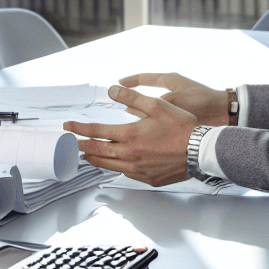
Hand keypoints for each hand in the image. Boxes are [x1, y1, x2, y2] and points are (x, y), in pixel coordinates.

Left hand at [64, 85, 199, 185]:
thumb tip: (111, 90)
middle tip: (73, 143)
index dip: (79, 128)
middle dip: (82, 145)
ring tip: (88, 154)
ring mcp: (137, 170)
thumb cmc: (181, 127)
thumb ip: (131, 97)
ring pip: (108, 166)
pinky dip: (116, 167)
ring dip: (96, 159)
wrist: (200, 151)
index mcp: (129, 135)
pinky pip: (125, 173)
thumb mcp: (156, 105)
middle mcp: (129, 155)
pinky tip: (117, 163)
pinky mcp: (147, 179)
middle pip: (97, 152)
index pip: (96, 131)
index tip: (68, 126)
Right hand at [119, 72, 228, 124]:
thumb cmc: (203, 101)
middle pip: (147, 97)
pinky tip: (145, 133)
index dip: (130, 81)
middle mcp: (171, 93)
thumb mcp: (175, 100)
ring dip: (142, 117)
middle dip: (133, 103)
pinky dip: (152, 125)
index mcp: (170, 80)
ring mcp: (175, 106)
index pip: (145, 78)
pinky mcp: (180, 118)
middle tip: (120, 109)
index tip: (118, 84)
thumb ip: (153, 105)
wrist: (224, 113)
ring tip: (129, 124)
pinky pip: (160, 121)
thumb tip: (130, 109)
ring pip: (152, 111)